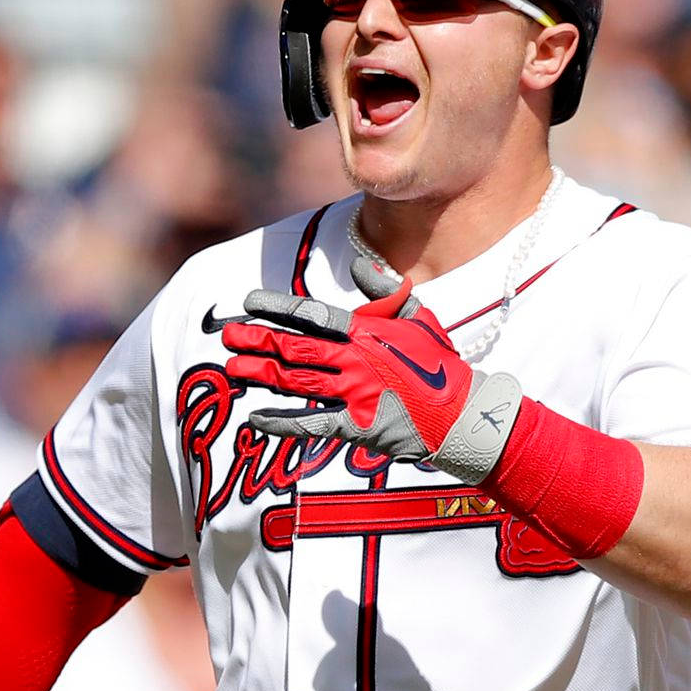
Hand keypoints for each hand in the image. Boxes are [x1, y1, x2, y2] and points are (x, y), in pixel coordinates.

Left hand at [223, 258, 522, 484]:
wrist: (463, 414)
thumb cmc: (440, 366)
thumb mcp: (420, 317)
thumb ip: (386, 291)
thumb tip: (359, 264)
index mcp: (368, 331)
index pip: (313, 315)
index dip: (278, 307)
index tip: (249, 302)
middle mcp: (357, 359)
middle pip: (296, 348)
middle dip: (258, 340)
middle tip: (227, 336)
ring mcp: (356, 393)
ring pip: (297, 381)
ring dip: (261, 374)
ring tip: (232, 369)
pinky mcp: (358, 425)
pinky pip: (312, 422)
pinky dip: (282, 421)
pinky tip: (256, 417)